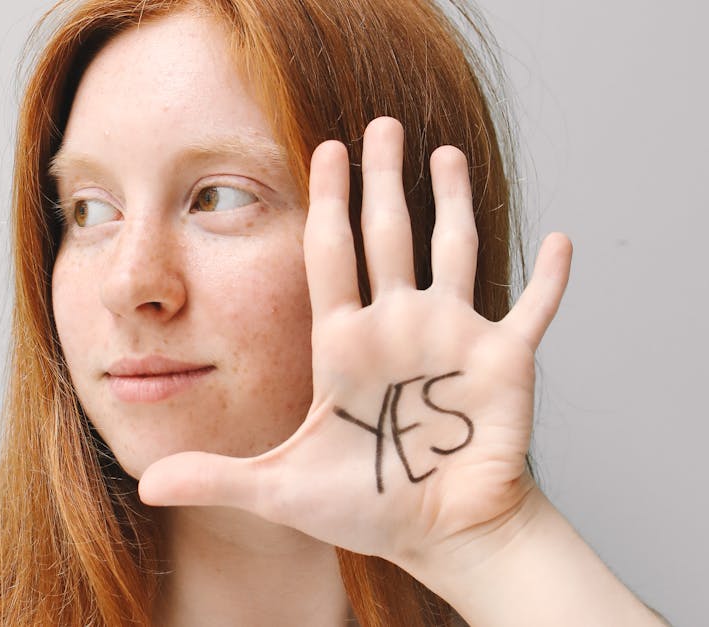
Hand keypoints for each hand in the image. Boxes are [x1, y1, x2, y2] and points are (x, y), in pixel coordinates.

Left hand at [138, 116, 571, 572]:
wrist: (441, 534)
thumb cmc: (368, 505)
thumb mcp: (282, 488)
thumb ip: (217, 478)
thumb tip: (145, 487)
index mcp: (345, 342)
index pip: (331, 254)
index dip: (328, 201)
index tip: (324, 148)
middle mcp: (397, 325)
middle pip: (387, 234)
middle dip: (382, 178)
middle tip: (381, 122)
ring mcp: (452, 337)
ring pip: (453, 250)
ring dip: (453, 201)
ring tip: (442, 153)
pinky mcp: (504, 361)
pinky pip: (533, 309)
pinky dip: (549, 280)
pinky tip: (562, 240)